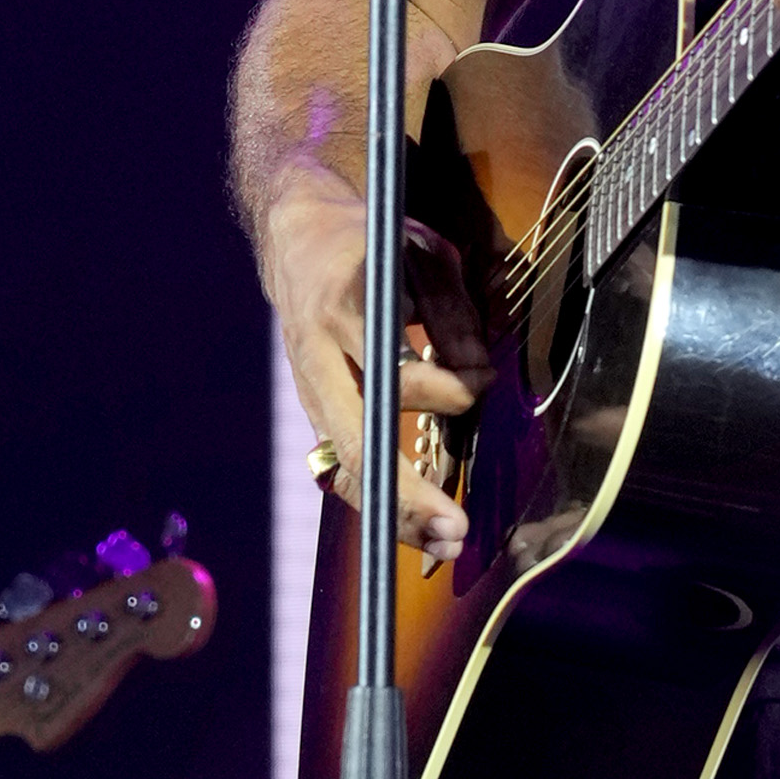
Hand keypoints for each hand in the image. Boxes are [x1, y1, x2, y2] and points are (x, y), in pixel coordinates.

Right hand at [261, 170, 487, 559]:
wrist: (296, 235)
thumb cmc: (371, 243)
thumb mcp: (423, 256)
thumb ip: (455, 317)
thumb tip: (482, 379)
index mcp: (344, 305)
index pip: (390, 367)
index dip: (443, 387)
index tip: (483, 385)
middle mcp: (317, 355)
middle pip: (358, 437)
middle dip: (407, 491)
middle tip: (454, 527)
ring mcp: (309, 389)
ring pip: (346, 465)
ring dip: (397, 512)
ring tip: (444, 543)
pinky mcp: (312, 410)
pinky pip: (342, 466)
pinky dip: (379, 500)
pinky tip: (416, 531)